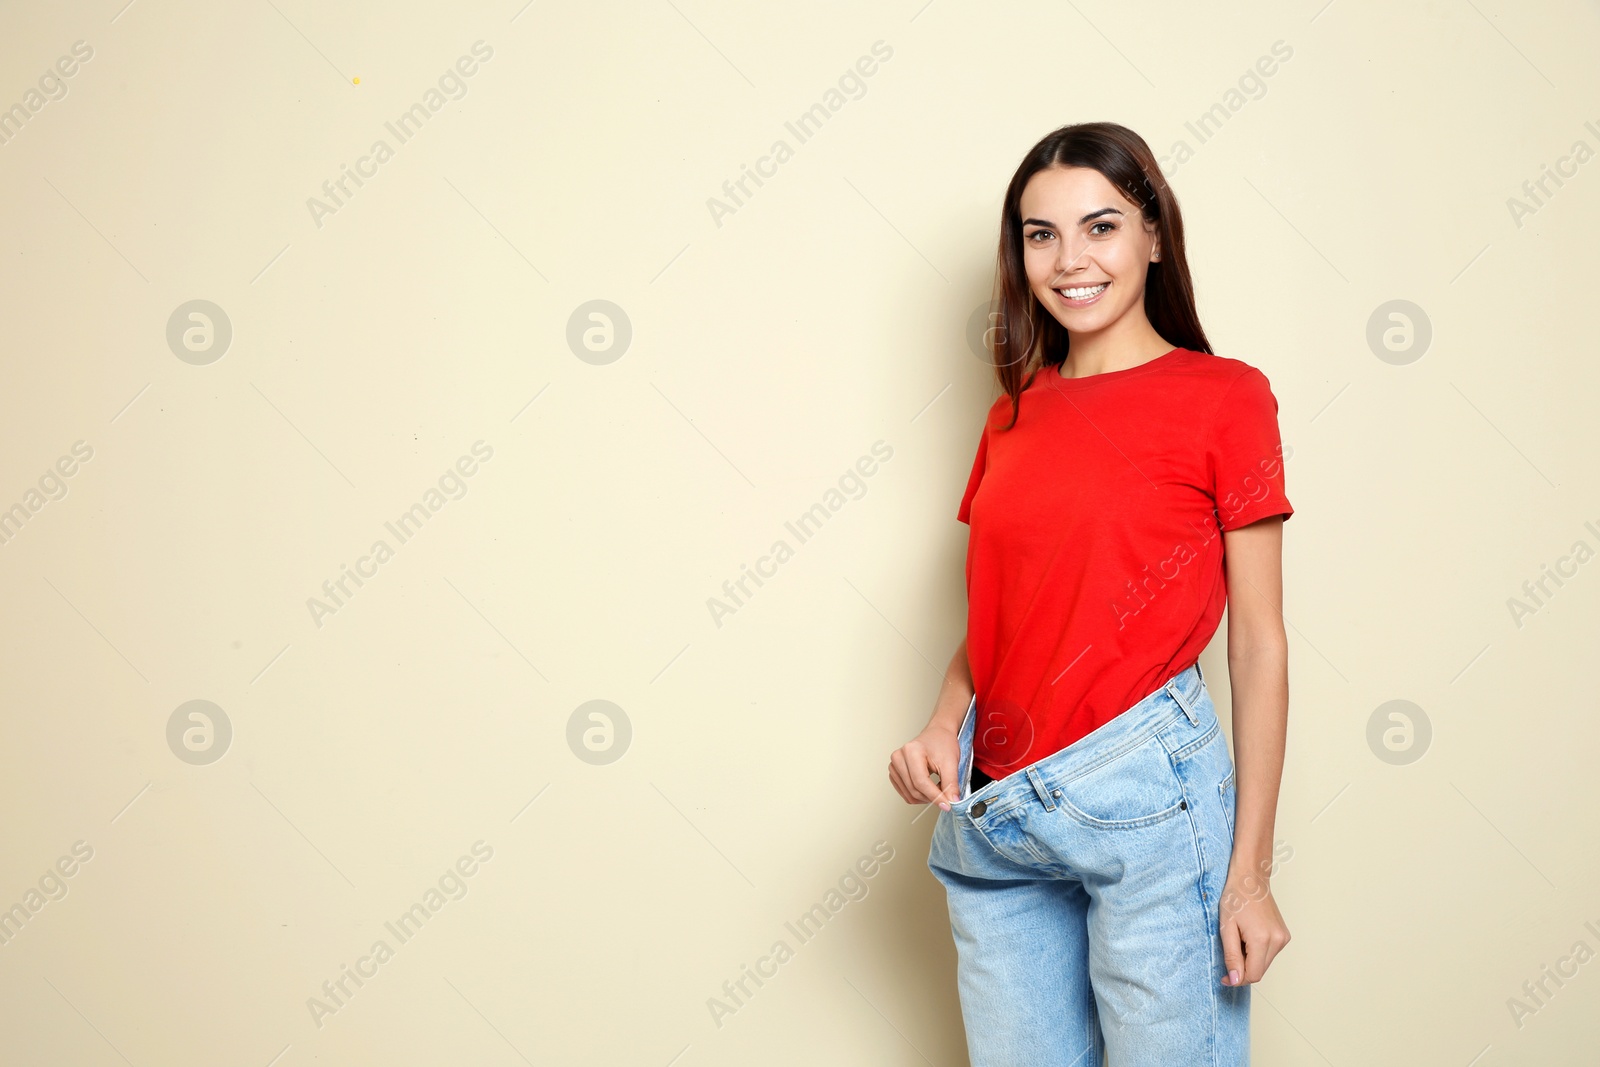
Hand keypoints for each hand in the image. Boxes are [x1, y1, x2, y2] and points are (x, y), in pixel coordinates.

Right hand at [888, 725, 961, 809]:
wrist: (937, 735)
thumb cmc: (942, 743)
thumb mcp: (951, 762)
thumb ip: (951, 783)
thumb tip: (952, 802)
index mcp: (911, 751)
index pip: (921, 782)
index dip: (935, 797)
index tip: (947, 805)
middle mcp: (898, 757)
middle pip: (914, 790)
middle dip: (932, 798)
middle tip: (946, 795)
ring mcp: (894, 765)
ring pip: (909, 795)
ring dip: (925, 798)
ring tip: (937, 788)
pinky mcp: (894, 773)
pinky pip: (905, 793)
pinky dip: (919, 796)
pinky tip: (928, 788)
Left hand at [1218, 859, 1289, 985]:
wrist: (1250, 879)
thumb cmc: (1236, 898)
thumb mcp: (1226, 928)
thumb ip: (1231, 956)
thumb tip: (1235, 980)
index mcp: (1262, 939)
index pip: (1253, 975)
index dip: (1237, 979)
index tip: (1224, 976)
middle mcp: (1278, 941)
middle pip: (1260, 971)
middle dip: (1242, 968)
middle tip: (1228, 952)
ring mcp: (1283, 938)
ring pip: (1264, 963)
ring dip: (1250, 960)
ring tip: (1238, 939)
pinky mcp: (1284, 935)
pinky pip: (1269, 954)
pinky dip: (1257, 952)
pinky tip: (1248, 936)